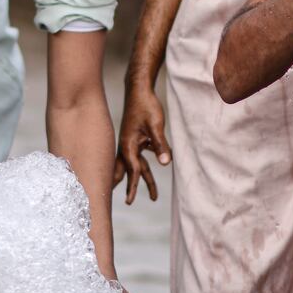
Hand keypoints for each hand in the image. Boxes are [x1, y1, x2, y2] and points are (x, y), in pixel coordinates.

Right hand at [115, 83, 169, 203]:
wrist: (139, 89)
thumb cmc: (146, 105)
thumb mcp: (155, 125)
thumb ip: (160, 144)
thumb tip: (166, 163)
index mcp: (128, 145)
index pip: (132, 169)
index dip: (132, 186)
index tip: (130, 201)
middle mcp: (127, 146)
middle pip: (130, 171)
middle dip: (132, 187)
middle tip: (130, 203)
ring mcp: (131, 142)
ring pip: (137, 165)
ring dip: (145, 179)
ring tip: (153, 196)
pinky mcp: (137, 138)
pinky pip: (141, 156)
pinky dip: (146, 165)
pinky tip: (157, 166)